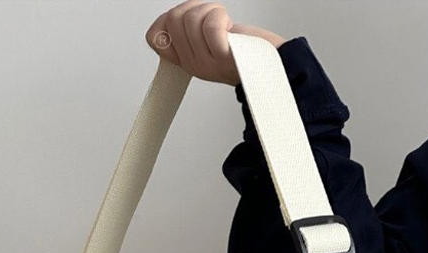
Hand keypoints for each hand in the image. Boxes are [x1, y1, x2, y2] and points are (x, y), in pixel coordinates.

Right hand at [145, 0, 287, 85]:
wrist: (274, 67)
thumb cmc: (247, 51)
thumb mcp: (209, 41)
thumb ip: (189, 29)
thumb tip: (171, 18)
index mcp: (186, 60)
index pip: (154, 36)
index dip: (168, 21)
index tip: (192, 25)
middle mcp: (193, 63)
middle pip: (174, 19)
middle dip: (194, 9)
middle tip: (212, 21)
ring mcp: (207, 63)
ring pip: (191, 19)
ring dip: (210, 12)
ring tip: (223, 26)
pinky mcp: (224, 58)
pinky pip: (211, 28)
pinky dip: (220, 20)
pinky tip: (229, 30)